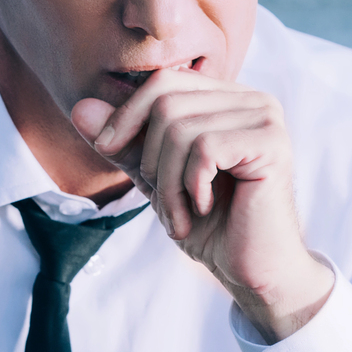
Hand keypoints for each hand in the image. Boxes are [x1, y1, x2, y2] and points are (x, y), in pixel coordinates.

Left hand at [71, 71, 332, 341]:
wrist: (252, 270)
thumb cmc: (211, 225)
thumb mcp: (156, 180)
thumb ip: (124, 144)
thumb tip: (80, 107)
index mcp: (228, 99)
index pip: (163, 81)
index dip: (127, 114)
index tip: (108, 151)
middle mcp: (252, 99)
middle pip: (166, 101)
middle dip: (148, 156)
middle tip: (161, 199)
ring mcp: (266, 118)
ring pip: (180, 127)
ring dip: (168, 182)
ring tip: (181, 213)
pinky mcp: (272, 144)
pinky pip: (205, 149)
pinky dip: (191, 186)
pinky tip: (204, 208)